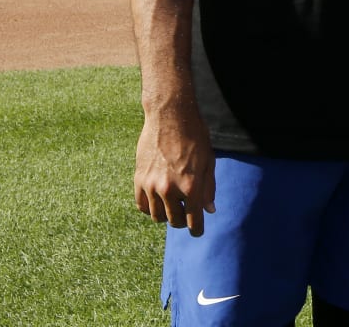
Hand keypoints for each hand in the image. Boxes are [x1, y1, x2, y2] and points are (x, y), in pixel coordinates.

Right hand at [133, 104, 216, 236]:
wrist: (169, 116)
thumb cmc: (195, 136)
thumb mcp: (209, 161)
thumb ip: (208, 187)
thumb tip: (209, 210)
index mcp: (191, 186)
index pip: (193, 221)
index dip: (197, 230)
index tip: (198, 231)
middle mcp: (170, 189)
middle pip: (175, 221)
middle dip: (183, 221)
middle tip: (186, 213)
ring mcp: (152, 185)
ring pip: (157, 216)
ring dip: (166, 215)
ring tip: (173, 204)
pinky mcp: (139, 179)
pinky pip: (142, 206)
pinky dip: (150, 208)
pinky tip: (158, 200)